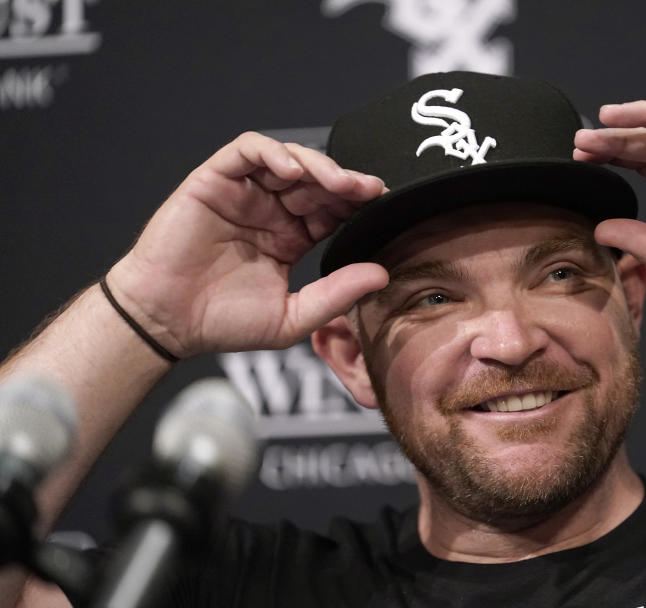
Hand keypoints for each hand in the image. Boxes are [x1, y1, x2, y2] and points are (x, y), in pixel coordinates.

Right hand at [108, 132, 388, 357]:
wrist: (167, 321)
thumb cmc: (222, 322)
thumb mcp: (292, 317)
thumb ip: (336, 295)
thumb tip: (382, 274)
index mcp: (291, 237)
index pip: (333, 210)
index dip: (357, 205)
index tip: (382, 207)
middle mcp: (271, 211)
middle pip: (317, 181)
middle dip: (346, 183)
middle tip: (369, 190)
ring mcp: (244, 193)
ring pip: (289, 159)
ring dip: (318, 165)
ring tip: (338, 182)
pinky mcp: (214, 180)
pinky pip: (247, 151)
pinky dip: (272, 152)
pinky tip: (292, 171)